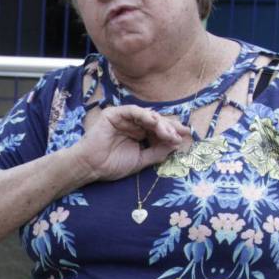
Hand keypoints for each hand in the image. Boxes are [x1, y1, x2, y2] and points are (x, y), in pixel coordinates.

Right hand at [73, 105, 188, 181]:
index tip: (186, 136)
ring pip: (147, 115)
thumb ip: (157, 152)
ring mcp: (124, 118)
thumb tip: (175, 144)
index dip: (172, 132)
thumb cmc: (112, 165)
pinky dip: (144, 115)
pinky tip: (154, 122)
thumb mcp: (141, 161)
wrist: (91, 167)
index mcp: (139, 134)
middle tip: (180, 134)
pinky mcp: (115, 114)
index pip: (159, 130)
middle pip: (156, 121)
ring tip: (168, 133)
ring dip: (159, 123)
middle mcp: (133, 124)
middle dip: (170, 127)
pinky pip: (133, 111)